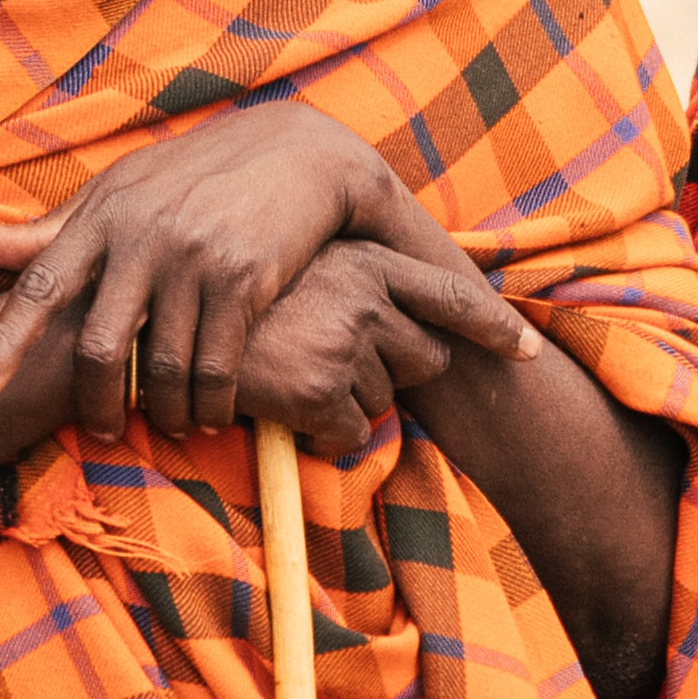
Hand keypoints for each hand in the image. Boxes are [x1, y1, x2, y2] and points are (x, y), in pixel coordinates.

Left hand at [0, 103, 448, 417]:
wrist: (300, 153)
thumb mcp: (120, 190)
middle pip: (99, 347)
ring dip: (165, 413)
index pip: (39, 284)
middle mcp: (143, 235)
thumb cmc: (196, 176)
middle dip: (97, 405)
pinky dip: (212, 404)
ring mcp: (195, 258)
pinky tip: (214, 414)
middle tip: (104, 434)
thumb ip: (48, 230)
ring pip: (162, 369)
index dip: (3, 343)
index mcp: (104, 213)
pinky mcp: (246, 280)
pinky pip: (217, 368)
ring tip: (171, 425)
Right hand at [170, 239, 523, 456]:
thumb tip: (401, 320)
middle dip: (389, 374)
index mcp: (364, 259)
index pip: (452, 291)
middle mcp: (364, 294)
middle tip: (330, 364)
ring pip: (384, 403)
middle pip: (424, 359)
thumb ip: (351, 281)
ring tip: (292, 376)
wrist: (166, 320)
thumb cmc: (233, 300)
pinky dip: (320, 439)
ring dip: (344, 405)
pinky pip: (349, 437)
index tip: (531, 352)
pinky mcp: (319, 389)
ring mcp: (343, 340)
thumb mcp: (296, 267)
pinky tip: (283, 410)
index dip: (496, 326)